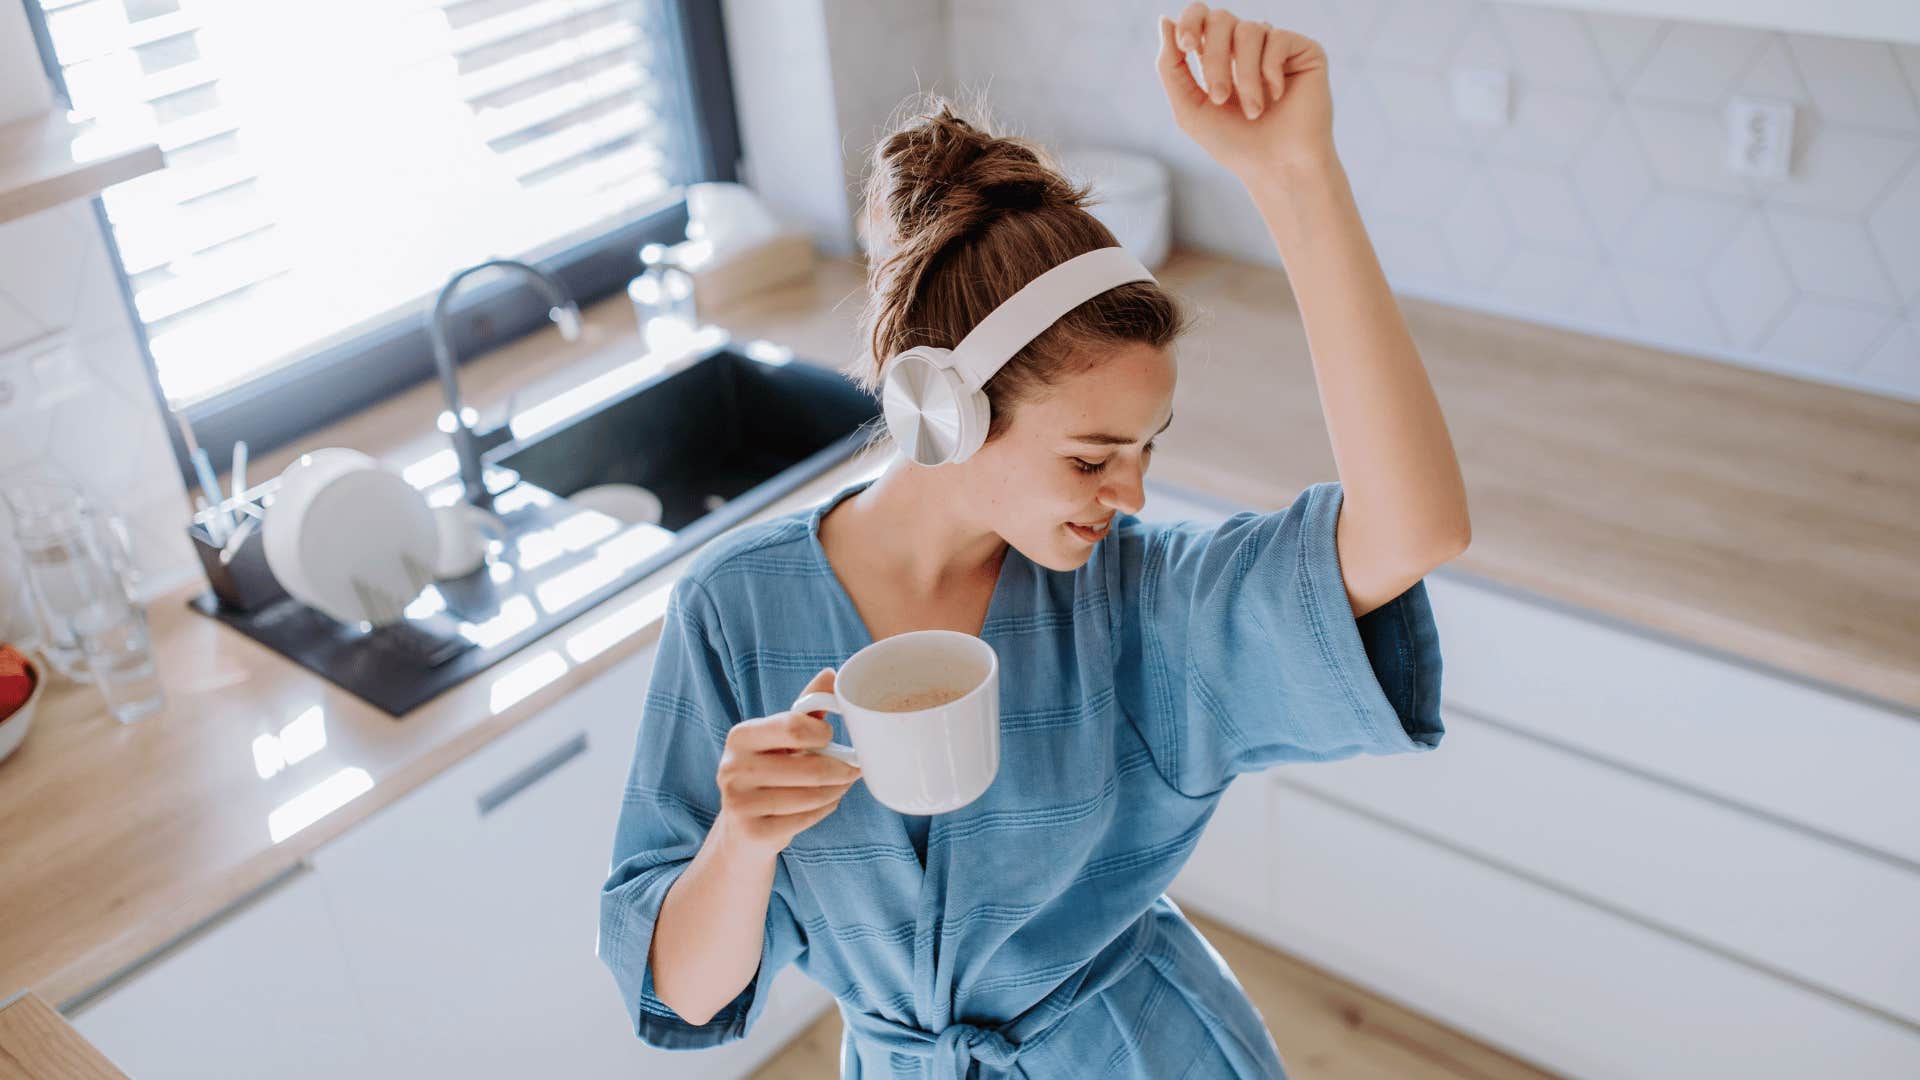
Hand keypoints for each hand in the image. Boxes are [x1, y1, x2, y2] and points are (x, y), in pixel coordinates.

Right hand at [714, 668, 860, 854]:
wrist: (742, 828)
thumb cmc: (769, 772)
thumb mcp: (781, 738)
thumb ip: (806, 708)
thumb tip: (830, 673)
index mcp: (740, 736)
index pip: (794, 727)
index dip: (823, 733)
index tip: (831, 737)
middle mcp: (732, 768)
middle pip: (809, 767)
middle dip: (841, 768)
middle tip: (853, 767)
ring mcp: (738, 803)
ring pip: (811, 796)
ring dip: (836, 790)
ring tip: (840, 785)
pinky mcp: (751, 832)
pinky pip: (806, 819)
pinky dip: (824, 810)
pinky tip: (825, 804)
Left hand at [1156, 4, 1333, 181]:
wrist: (1276, 167)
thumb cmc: (1235, 144)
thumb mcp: (1190, 107)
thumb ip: (1171, 67)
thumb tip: (1165, 19)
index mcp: (1218, 55)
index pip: (1201, 16)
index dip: (1190, 21)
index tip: (1185, 46)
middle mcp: (1247, 46)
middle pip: (1221, 19)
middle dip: (1214, 59)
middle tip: (1219, 97)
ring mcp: (1276, 47)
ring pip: (1249, 30)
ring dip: (1244, 75)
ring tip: (1253, 110)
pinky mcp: (1304, 51)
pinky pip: (1278, 38)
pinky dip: (1270, 70)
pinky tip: (1278, 96)